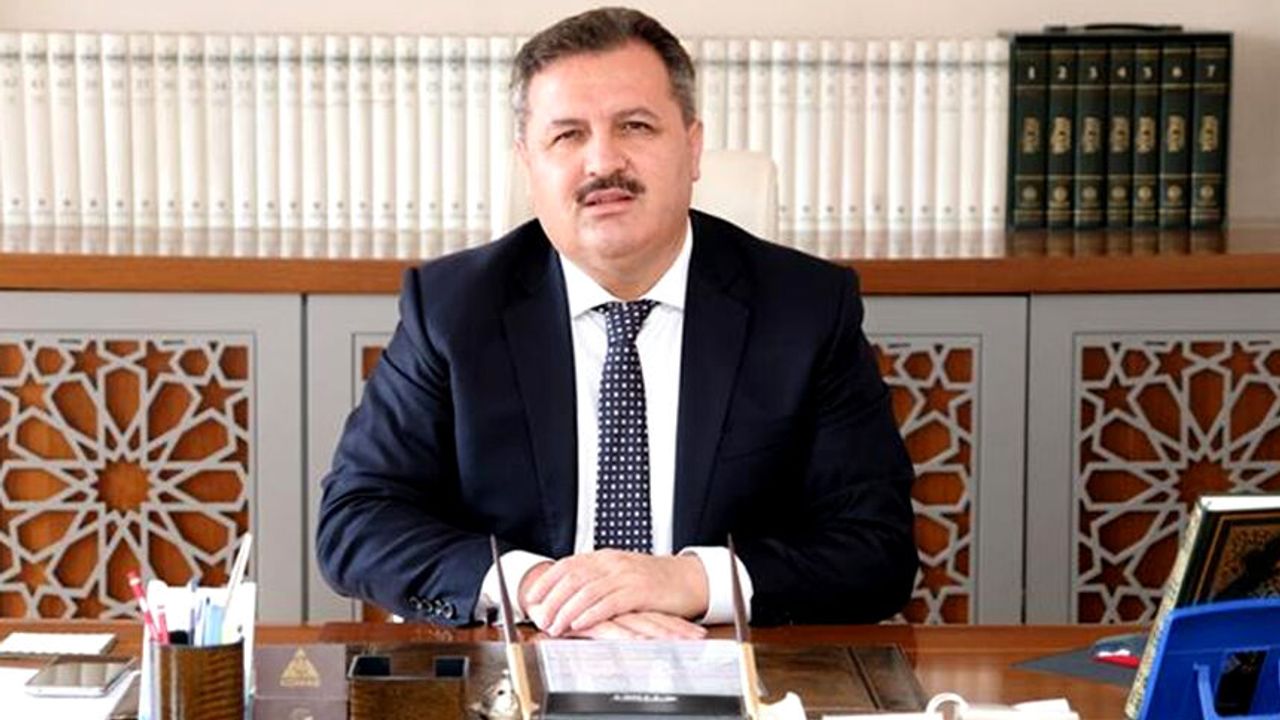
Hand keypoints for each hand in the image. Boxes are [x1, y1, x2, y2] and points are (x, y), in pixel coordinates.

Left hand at [522, 550, 708, 635]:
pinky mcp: (639, 591)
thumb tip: (570, 595)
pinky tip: (579, 624)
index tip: (532, 597)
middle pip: (573, 578)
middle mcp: (612, 563)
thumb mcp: (622, 575)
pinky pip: (609, 602)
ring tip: (555, 626)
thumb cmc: (655, 582)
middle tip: (540, 618)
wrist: (688, 579)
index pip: (568, 564)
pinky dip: (591, 614)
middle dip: (552, 600)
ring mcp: (626, 576)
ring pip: (587, 591)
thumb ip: (599, 581)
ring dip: (567, 610)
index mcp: (605, 557)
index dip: (547, 580)